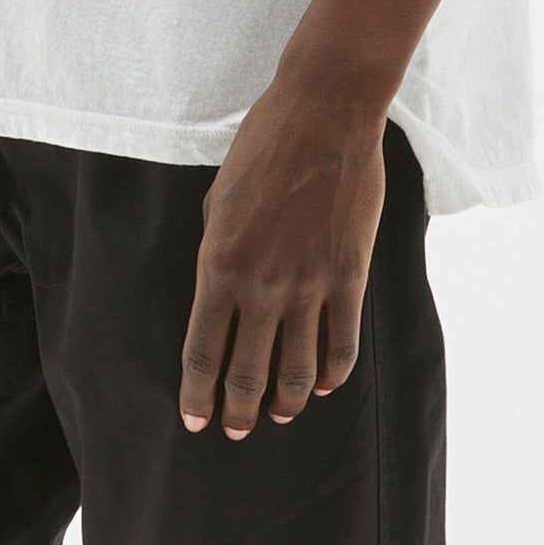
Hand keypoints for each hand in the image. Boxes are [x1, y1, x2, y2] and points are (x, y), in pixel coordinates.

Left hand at [179, 70, 387, 439]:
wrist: (323, 115)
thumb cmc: (262, 147)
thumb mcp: (217, 200)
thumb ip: (216, 252)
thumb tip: (219, 293)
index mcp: (217, 265)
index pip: (201, 352)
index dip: (197, 394)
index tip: (195, 420)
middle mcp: (260, 285)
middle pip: (246, 373)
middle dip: (237, 411)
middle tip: (235, 430)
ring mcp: (308, 284)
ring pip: (295, 370)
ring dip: (284, 402)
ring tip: (279, 416)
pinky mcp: (348, 276)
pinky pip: (340, 344)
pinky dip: (330, 374)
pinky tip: (321, 384)